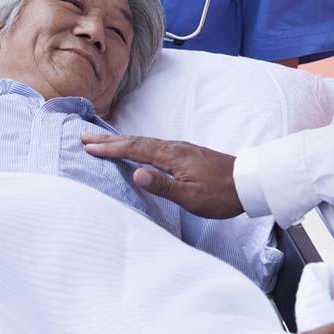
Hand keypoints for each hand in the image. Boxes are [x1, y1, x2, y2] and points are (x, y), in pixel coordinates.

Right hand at [81, 133, 241, 217]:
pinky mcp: (186, 153)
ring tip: (103, 141)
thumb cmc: (220, 194)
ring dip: (121, 141)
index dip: (110, 148)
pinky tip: (135, 149)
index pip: (134, 149)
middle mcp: (174, 147)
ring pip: (144, 142)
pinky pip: (154, 145)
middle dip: (109, 140)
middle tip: (85, 136)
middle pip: (136, 141)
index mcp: (172, 156)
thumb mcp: (191, 196)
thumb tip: (136, 173)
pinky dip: (137, 145)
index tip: (88, 147)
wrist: (247, 182)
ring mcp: (180, 149)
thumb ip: (163, 185)